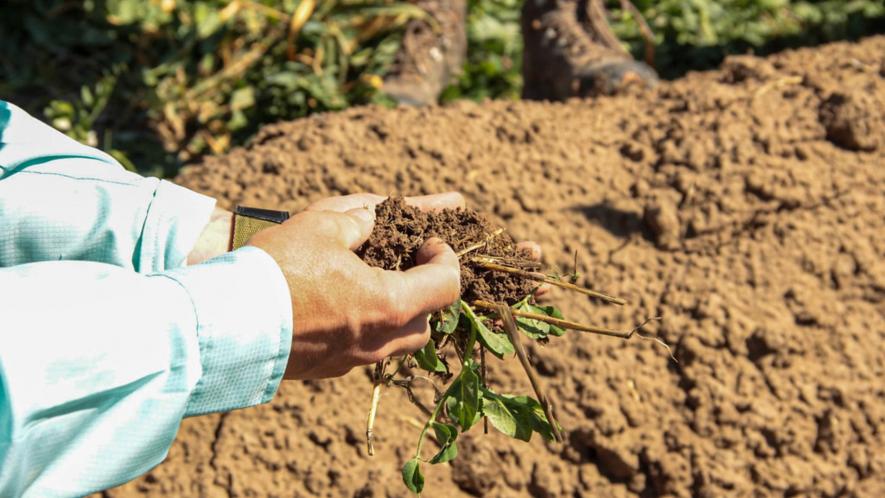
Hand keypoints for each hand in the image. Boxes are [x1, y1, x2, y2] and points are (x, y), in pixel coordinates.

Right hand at [247, 202, 459, 379]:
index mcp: (389, 304)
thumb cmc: (278, 268)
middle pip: (426, 324)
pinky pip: (361, 352)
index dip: (446, 259)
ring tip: (375, 286)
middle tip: (409, 266)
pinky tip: (340, 307)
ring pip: (395, 344)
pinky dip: (365, 329)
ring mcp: (352, 361)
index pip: (445, 286)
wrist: (226, 321)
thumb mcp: (322, 225)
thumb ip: (358, 221)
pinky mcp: (326, 370)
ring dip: (398, 315)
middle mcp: (378, 340)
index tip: (430, 243)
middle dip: (426, 293)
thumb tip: (371, 220)